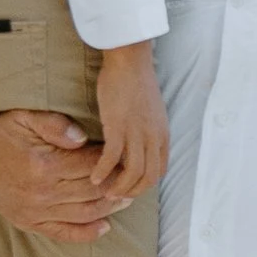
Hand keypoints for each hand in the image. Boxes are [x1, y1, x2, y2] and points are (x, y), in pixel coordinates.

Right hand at [0, 103, 123, 239]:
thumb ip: (55, 125)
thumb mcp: (24, 117)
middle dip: (116, 185)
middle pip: (91, 191)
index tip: (127, 155)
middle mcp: (41, 193)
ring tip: (127, 199)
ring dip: (109, 207)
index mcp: (43, 165)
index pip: (90, 165)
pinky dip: (86, 233)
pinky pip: (62, 233)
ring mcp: (34, 211)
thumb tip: (83, 137)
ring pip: (83, 214)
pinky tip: (105, 226)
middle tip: (134, 178)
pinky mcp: (28, 222)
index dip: (111, 161)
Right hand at [93, 42, 170, 197]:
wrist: (130, 60)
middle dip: (131, 191)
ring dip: (117, 187)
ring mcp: (137, 133)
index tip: (130, 188)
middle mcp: (153, 137)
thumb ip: (149, 130)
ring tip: (103, 190)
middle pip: (148, 177)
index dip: (145, 184)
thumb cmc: (137, 82)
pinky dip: (102, 171)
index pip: (159, 170)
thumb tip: (140, 145)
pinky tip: (93, 176)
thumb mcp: (152, 111)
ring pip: (132, 173)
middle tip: (115, 196)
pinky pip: (111, 159)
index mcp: (162, 134)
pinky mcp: (118, 127)